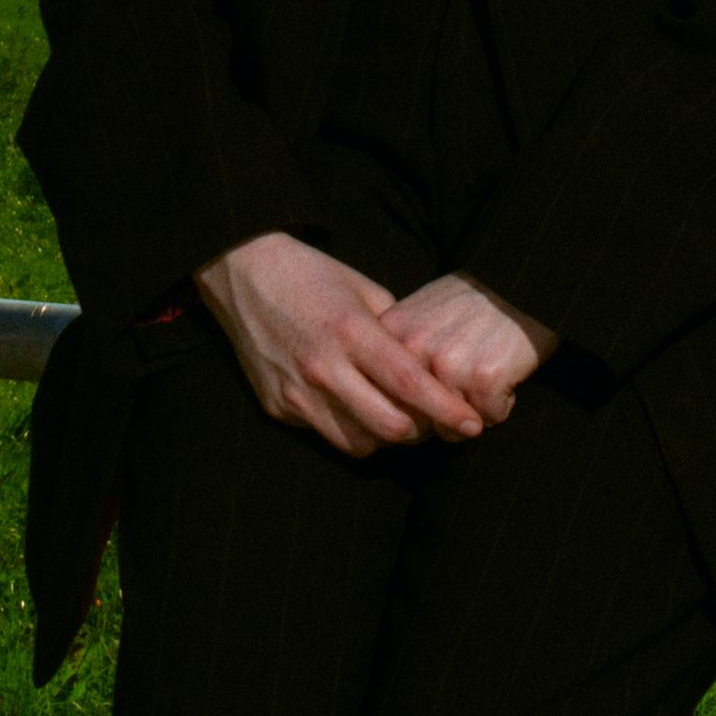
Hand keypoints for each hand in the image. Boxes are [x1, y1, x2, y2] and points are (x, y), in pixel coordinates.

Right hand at [192, 232, 487, 459]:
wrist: (242, 272)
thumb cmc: (311, 274)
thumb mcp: (362, 289)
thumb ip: (395, 329)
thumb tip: (427, 363)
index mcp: (352, 332)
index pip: (410, 385)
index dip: (447, 410)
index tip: (473, 423)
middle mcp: (324, 368)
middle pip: (390, 426)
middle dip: (422, 432)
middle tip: (436, 423)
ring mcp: (297, 392)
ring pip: (359, 443)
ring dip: (386, 437)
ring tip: (398, 419)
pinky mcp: (277, 406)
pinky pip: (325, 434)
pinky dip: (350, 430)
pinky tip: (356, 409)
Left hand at [377, 272, 559, 426]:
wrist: (524, 283)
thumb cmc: (475, 302)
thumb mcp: (424, 311)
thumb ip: (401, 348)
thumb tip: (389, 406)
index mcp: (393, 331)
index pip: (387, 397)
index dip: (413, 407)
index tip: (433, 397)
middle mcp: (414, 348)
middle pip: (418, 419)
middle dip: (442, 417)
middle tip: (465, 389)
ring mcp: (447, 363)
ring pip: (453, 426)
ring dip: (475, 411)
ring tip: (487, 375)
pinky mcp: (483, 378)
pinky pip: (490, 418)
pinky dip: (502, 405)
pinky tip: (506, 375)